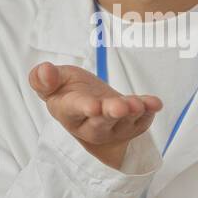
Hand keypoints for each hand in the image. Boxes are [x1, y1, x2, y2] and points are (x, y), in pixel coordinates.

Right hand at [28, 61, 161, 169]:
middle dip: (111, 113)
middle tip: (120, 107)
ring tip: (137, 103)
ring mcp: (114, 128)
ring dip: (132, 112)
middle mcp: (91, 125)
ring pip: (123, 122)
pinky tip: (154, 103)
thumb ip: (43, 78)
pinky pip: (142, 120)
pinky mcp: (132, 125)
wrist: (90, 104)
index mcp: (68, 112)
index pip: (74, 111)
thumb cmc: (69, 91)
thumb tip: (44, 70)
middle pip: (101, 122)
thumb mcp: (54, 80)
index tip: (93, 106)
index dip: (84, 108)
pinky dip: (149, 111)